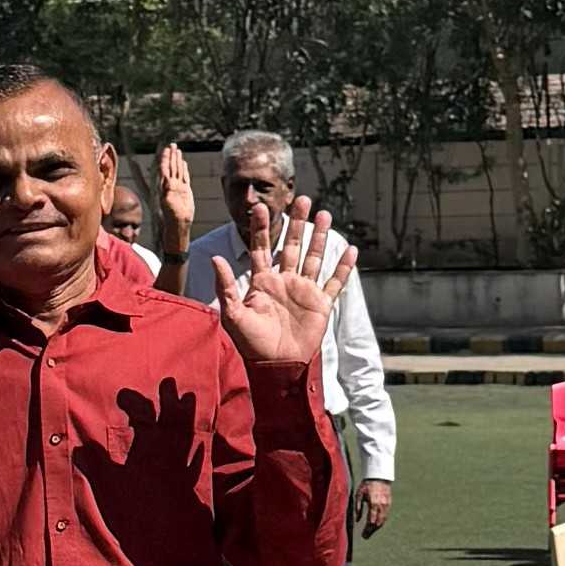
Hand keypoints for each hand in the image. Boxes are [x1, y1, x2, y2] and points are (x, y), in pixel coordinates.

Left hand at [156, 141, 194, 232]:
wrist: (179, 224)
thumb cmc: (172, 216)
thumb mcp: (168, 203)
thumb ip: (167, 192)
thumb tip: (166, 181)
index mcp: (165, 187)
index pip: (165, 169)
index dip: (165, 159)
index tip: (167, 149)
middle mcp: (171, 185)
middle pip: (171, 167)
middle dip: (171, 156)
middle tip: (172, 144)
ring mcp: (178, 187)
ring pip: (178, 170)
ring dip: (177, 160)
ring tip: (177, 150)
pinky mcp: (185, 190)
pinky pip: (184, 176)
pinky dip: (184, 169)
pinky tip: (183, 163)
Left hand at [210, 196, 355, 372]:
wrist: (276, 366)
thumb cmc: (250, 344)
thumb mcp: (232, 315)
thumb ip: (225, 286)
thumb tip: (214, 258)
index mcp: (262, 283)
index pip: (261, 249)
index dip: (261, 228)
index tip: (260, 207)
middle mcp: (284, 282)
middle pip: (291, 246)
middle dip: (296, 223)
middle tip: (302, 199)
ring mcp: (303, 292)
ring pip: (313, 257)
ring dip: (319, 237)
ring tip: (324, 214)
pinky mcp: (320, 304)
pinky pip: (334, 282)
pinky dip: (343, 267)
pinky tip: (350, 250)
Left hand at [358, 478, 392, 538]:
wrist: (379, 476)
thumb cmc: (366, 485)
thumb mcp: (358, 495)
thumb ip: (358, 508)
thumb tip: (358, 520)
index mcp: (373, 504)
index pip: (371, 521)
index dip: (367, 530)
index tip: (363, 535)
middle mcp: (381, 506)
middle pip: (378, 523)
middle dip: (371, 531)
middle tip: (366, 536)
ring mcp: (386, 505)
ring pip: (383, 520)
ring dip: (376, 527)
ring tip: (370, 532)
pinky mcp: (389, 503)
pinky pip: (385, 515)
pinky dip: (381, 522)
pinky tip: (376, 525)